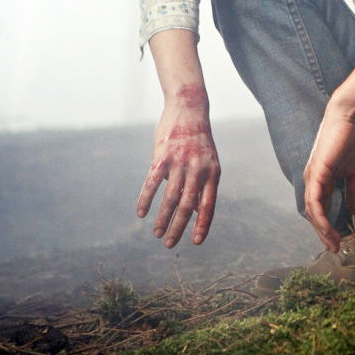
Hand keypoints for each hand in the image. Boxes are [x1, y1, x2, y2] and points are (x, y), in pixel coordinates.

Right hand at [136, 83, 219, 247]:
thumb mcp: (209, 163)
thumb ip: (204, 186)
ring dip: (162, 219)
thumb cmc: (199, 141)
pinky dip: (146, 200)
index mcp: (212, 173)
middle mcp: (198, 170)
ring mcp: (180, 163)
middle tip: (168, 244)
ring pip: (170, 198)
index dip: (202, 224)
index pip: (209, 205)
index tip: (195, 242)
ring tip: (156, 233)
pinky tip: (141, 213)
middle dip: (178, 228)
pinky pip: (152, 183)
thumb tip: (199, 211)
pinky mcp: (162, 157)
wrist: (190, 110)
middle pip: (188, 206)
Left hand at [303, 106, 354, 251]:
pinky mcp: (316, 174)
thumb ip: (353, 191)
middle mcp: (312, 182)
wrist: (347, 119)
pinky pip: (314, 202)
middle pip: (314, 214)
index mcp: (320, 181)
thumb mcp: (354, 171)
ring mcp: (312, 178)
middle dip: (324, 233)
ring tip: (333, 243)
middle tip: (335, 248)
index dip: (328, 226)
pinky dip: (320, 217)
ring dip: (322, 229)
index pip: (321, 209)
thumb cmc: (350, 140)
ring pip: (312, 211)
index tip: (338, 241)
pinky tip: (328, 228)